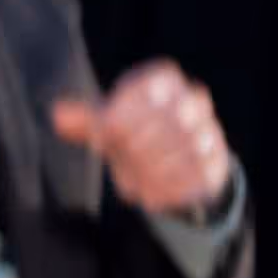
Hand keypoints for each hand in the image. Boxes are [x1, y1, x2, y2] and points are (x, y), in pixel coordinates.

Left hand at [49, 59, 232, 218]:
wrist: (174, 156)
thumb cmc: (132, 130)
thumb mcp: (106, 122)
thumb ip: (84, 120)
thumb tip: (59, 116)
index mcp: (163, 81)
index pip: (150, 86)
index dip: (125, 112)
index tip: (104, 132)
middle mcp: (193, 101)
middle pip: (169, 118)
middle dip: (138, 143)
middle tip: (119, 155)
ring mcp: (210, 131)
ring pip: (186, 148)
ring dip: (152, 168)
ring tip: (130, 180)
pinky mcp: (218, 162)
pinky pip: (198, 175)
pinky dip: (170, 188)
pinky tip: (149, 196)